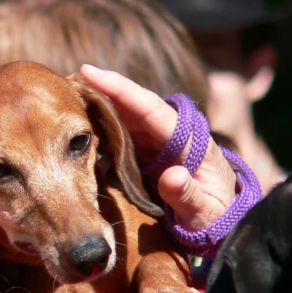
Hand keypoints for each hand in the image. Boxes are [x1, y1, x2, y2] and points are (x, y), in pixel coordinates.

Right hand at [81, 65, 236, 230]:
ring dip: (100, 107)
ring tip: (70, 98)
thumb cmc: (214, 216)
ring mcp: (160, 142)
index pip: (151, 108)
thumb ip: (187, 195)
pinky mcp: (150, 152)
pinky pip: (124, 134)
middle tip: (70, 79)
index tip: (92, 73)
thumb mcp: (204, 212)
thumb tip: (171, 176)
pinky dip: (103, 128)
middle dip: (105, 89)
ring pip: (126, 117)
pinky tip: (83, 126)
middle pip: (135, 105)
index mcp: (189, 141)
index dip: (121, 89)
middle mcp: (173, 134)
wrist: (221, 220)